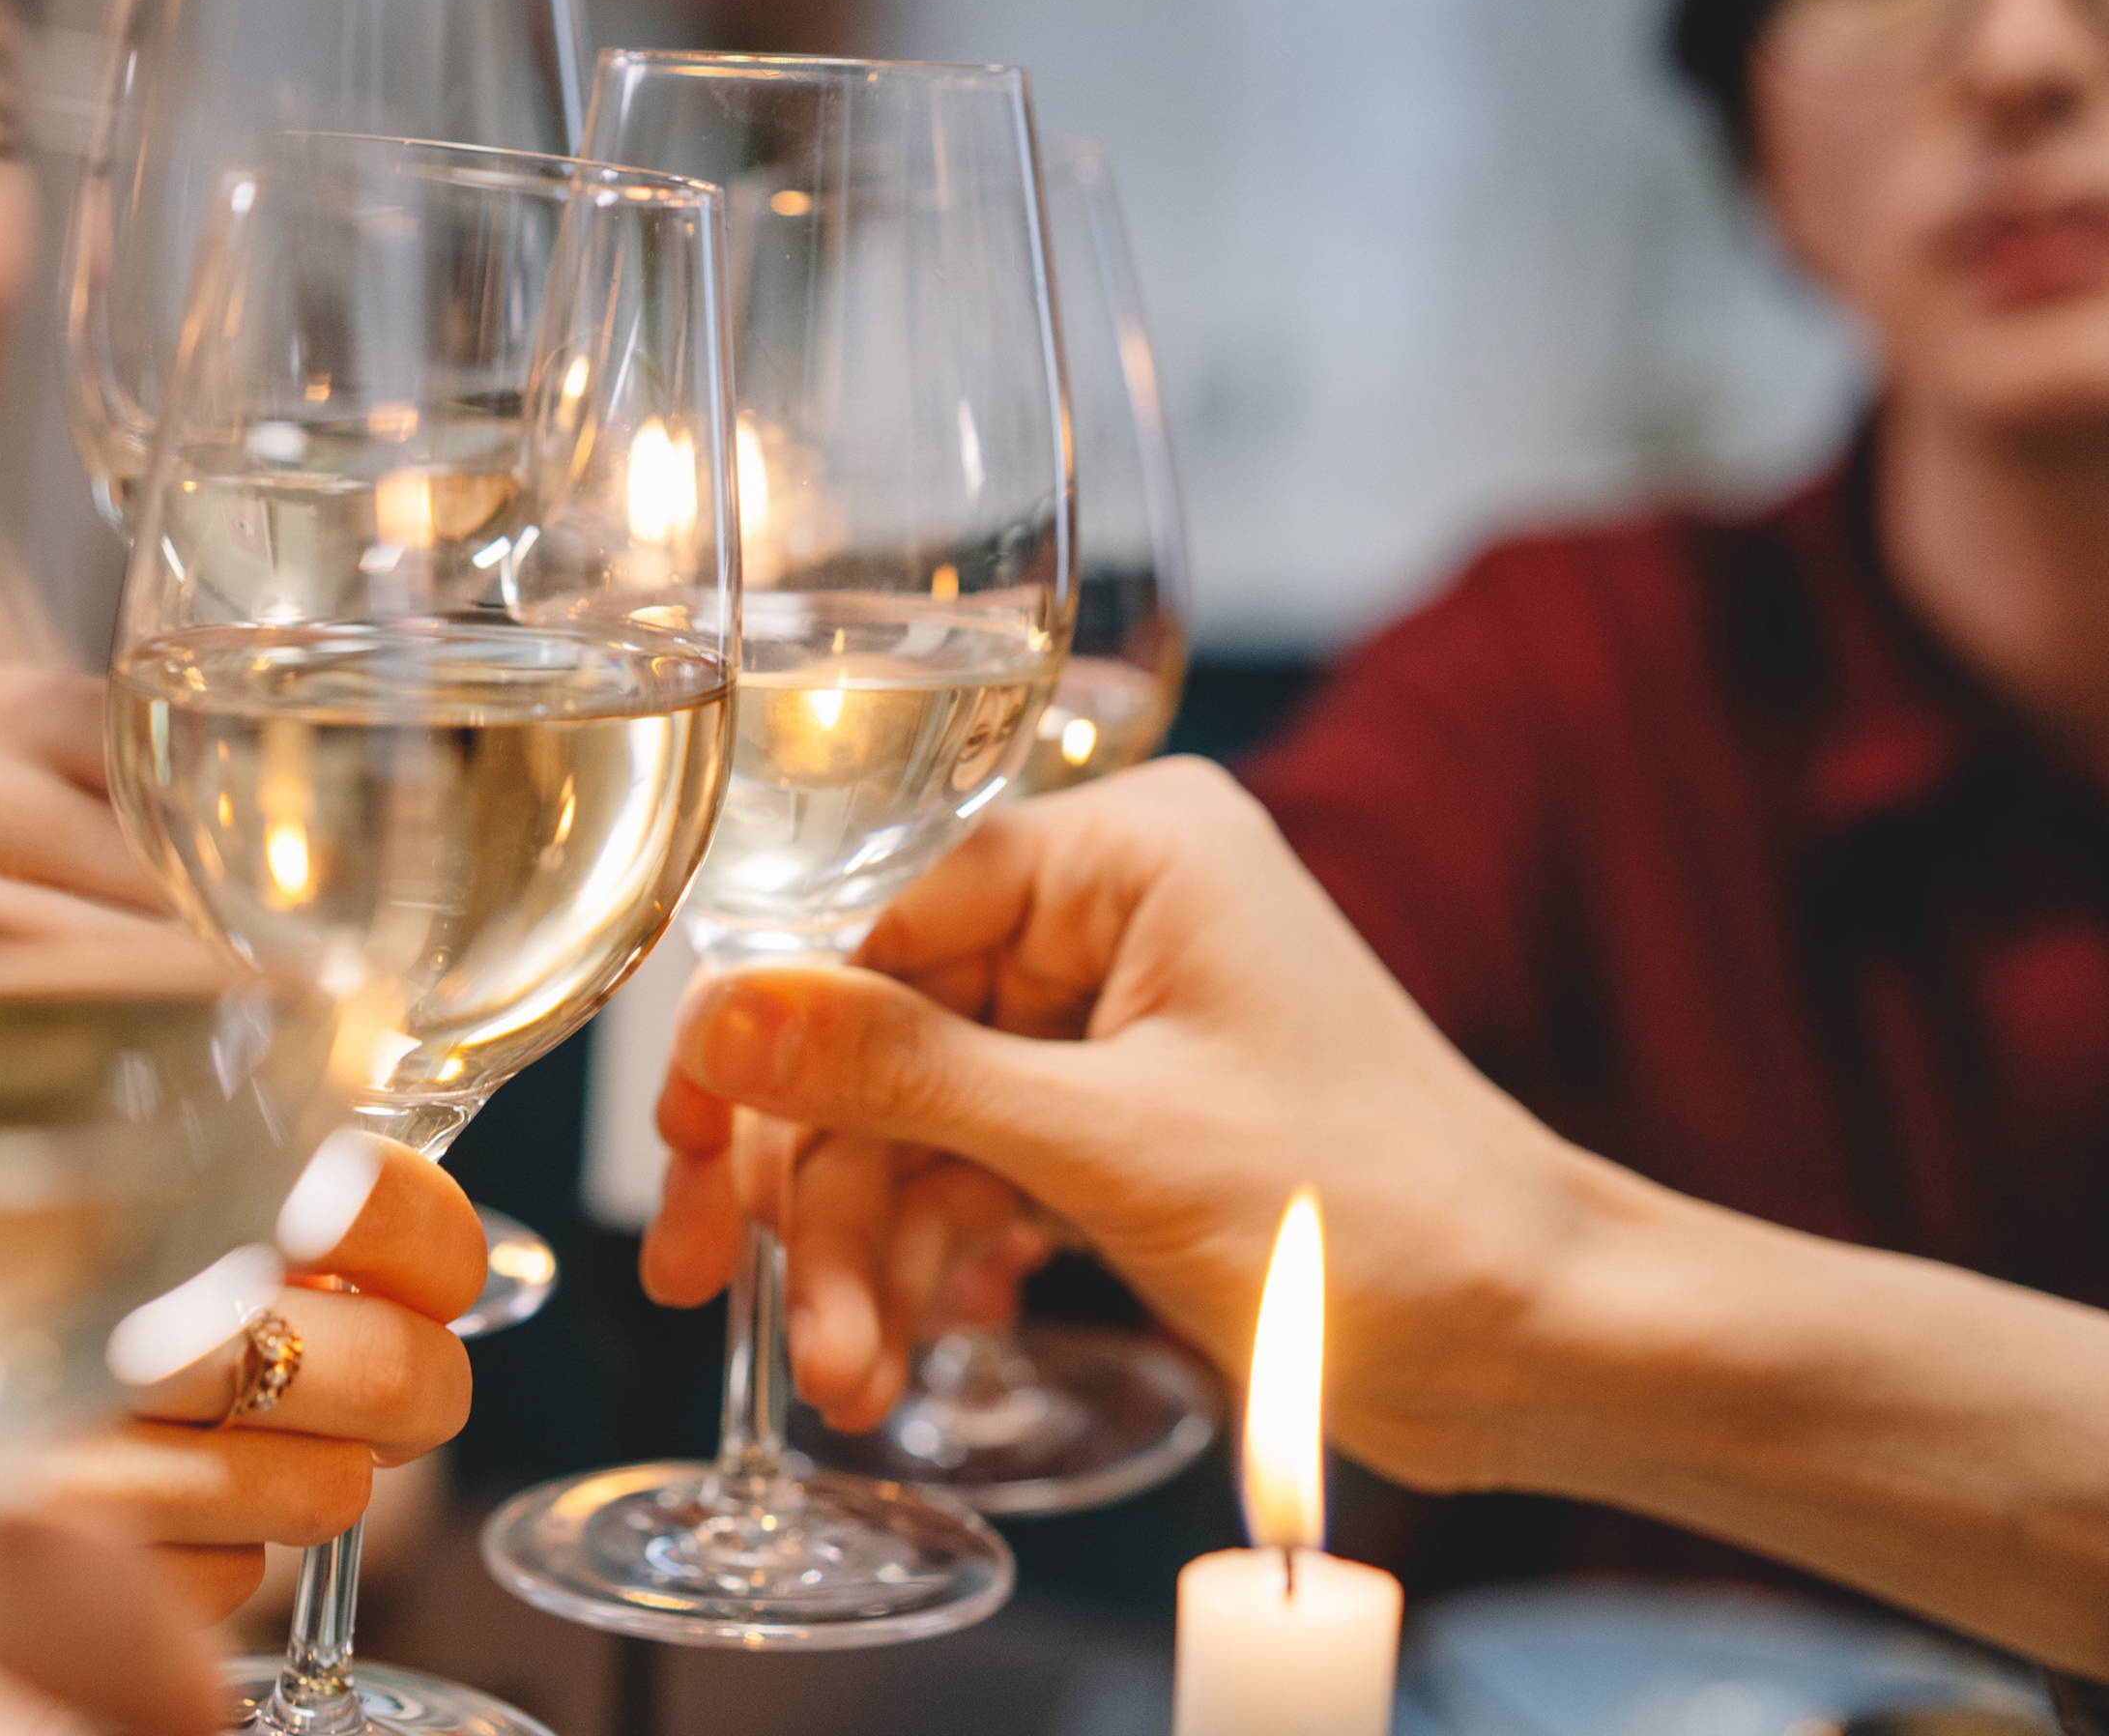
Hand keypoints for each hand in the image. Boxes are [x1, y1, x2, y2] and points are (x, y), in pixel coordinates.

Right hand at [0, 1137, 476, 1622]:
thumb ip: (136, 1153)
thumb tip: (354, 1188)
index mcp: (89, 1176)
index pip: (345, 1185)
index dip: (428, 1225)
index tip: (444, 1250)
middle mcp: (85, 1318)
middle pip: (361, 1358)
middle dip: (415, 1374)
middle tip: (410, 1369)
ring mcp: (68, 1476)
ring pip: (312, 1493)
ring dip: (335, 1478)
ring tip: (306, 1451)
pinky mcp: (37, 1592)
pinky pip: (217, 1599)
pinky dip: (226, 1566)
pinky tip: (172, 1521)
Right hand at [641, 757, 1595, 1491]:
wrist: (1532, 1343)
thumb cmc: (1369, 1210)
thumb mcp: (1104, 1139)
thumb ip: (898, 1068)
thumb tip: (721, 1010)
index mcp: (1129, 846)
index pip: (885, 915)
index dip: (772, 1040)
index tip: (689, 1147)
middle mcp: (1118, 909)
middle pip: (891, 1029)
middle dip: (825, 1182)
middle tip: (737, 1297)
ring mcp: (1120, 1015)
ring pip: (926, 1115)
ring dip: (872, 1248)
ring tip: (851, 1376)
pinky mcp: (1125, 1111)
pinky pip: (981, 1164)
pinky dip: (938, 1254)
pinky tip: (908, 1341)